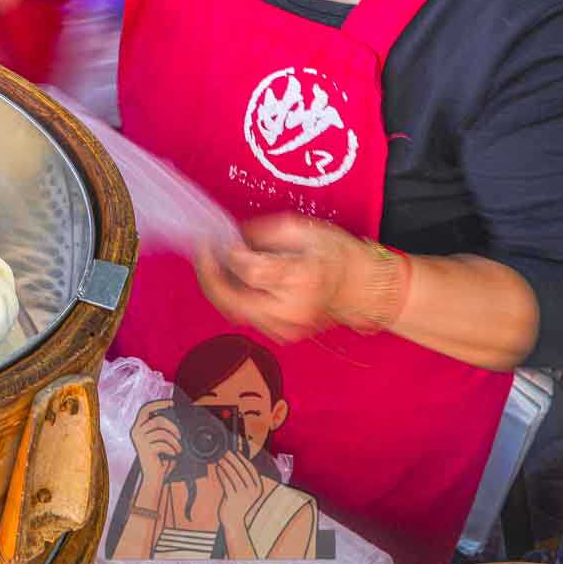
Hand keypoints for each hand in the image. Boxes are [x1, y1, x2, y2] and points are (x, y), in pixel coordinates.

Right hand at [132, 398, 181, 483]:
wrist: (153, 478)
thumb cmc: (159, 459)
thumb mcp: (160, 441)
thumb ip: (161, 429)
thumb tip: (174, 417)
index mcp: (137, 428)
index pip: (145, 409)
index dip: (159, 404)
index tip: (172, 403)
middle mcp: (136, 432)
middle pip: (156, 419)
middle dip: (172, 425)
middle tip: (180, 435)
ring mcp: (140, 440)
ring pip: (162, 431)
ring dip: (174, 440)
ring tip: (178, 448)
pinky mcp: (145, 449)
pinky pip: (163, 443)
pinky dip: (172, 449)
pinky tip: (174, 454)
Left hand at [194, 214, 372, 342]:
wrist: (360, 287)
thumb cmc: (336, 255)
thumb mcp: (303, 229)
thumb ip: (263, 232)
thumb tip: (231, 237)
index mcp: (303, 280)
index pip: (250, 272)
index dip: (227, 254)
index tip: (215, 238)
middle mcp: (293, 310)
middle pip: (232, 301)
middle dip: (209, 275)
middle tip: (202, 251)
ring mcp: (286, 327)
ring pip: (234, 310)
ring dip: (218, 286)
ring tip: (214, 261)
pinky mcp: (281, 334)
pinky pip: (245, 315)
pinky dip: (232, 296)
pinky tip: (231, 278)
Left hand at [212, 449, 261, 530]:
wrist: (235, 522)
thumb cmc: (239, 504)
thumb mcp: (246, 491)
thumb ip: (244, 479)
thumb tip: (237, 461)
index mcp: (258, 488)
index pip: (252, 469)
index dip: (243, 459)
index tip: (236, 451)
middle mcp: (252, 491)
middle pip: (242, 470)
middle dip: (233, 459)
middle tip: (226, 452)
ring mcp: (243, 495)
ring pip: (233, 474)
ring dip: (226, 464)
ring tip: (220, 458)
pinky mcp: (232, 498)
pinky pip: (226, 482)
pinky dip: (221, 473)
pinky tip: (218, 468)